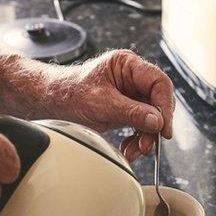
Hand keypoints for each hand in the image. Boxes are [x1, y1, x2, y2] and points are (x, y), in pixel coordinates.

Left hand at [59, 49, 174, 160]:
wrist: (51, 101)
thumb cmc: (69, 92)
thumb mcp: (100, 103)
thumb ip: (130, 112)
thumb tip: (156, 121)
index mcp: (127, 65)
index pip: (159, 82)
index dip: (164, 106)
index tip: (163, 128)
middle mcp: (132, 78)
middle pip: (157, 102)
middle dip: (153, 126)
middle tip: (148, 144)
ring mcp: (130, 95)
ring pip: (151, 118)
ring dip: (145, 137)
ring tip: (136, 150)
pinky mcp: (126, 110)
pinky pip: (140, 126)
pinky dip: (137, 140)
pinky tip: (129, 148)